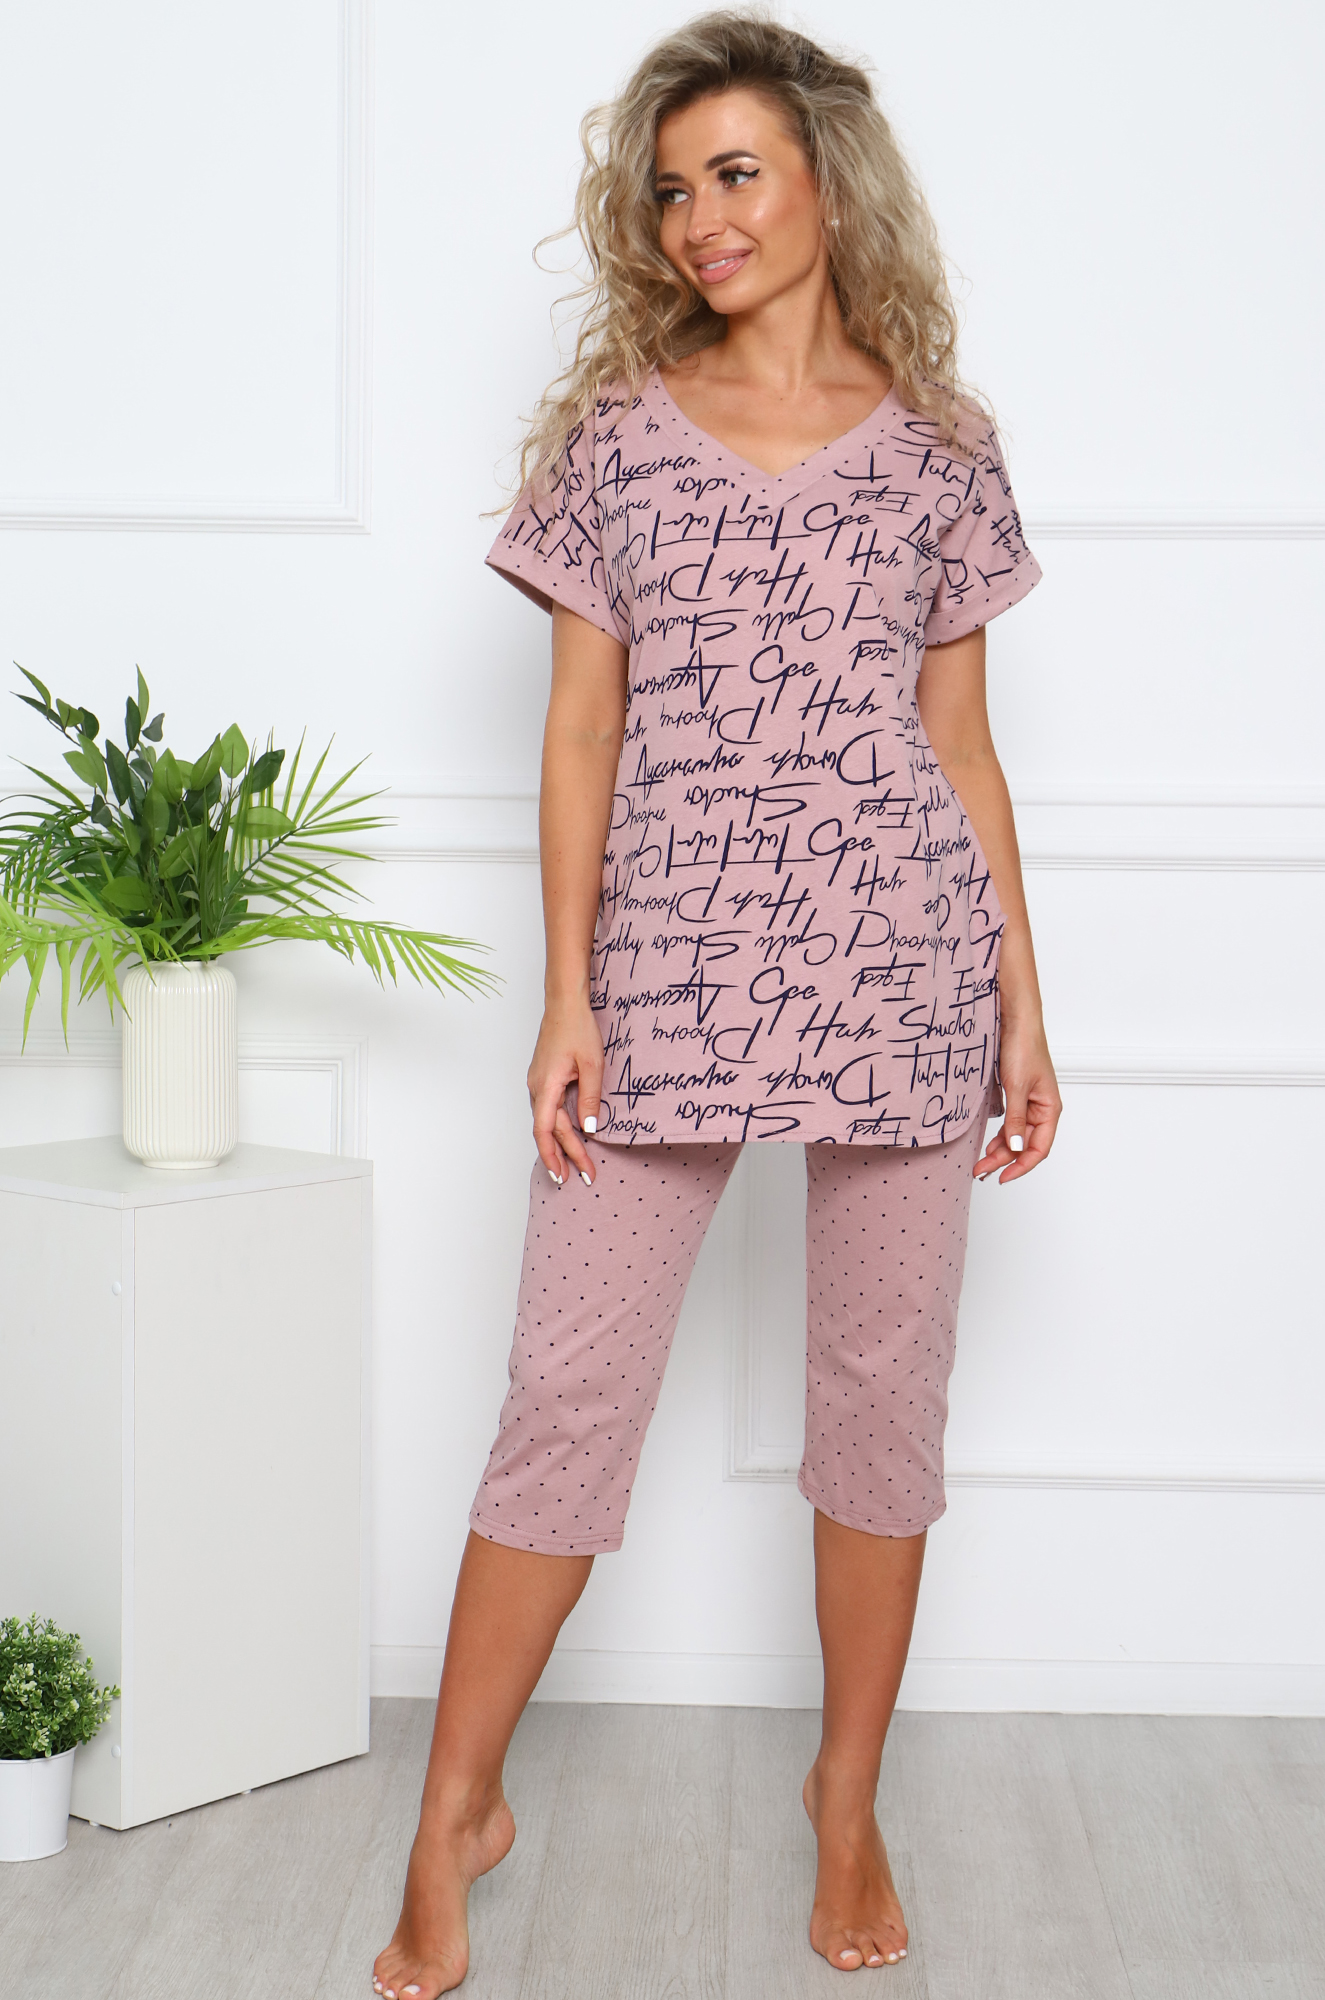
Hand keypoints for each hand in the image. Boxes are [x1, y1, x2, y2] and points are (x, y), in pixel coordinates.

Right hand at [527, 997, 602, 1188]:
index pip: (545, 1131)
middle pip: (549, 1130)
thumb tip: (588, 1127)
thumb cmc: (578, 1029)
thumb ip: (589, 1097)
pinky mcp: (543, 1079)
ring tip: (574, 1164)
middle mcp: (536, 1088)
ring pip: (547, 1121)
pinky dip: (557, 1127)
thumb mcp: (592, 1065)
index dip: (555, 1155)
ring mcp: (537, 1083)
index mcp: (546, 1086)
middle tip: (582, 1176)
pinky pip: (547, 1110)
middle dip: (565, 1155)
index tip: (566, 1175)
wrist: (564, 1004)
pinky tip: (567, 1136)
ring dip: (560, 1143)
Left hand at [975, 1017, 1061, 1184]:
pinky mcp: (1017, 1095)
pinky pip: (1011, 1123)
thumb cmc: (1023, 1048)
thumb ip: (1016, 1120)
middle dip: (1005, 1160)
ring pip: (1016, 1136)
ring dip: (1000, 1150)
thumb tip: (1015, 1147)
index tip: (1001, 1177)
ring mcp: (1030, 1103)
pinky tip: (989, 1143)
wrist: (1015, 1021)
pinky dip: (1000, 1135)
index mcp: (1050, 1109)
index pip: (1039, 1149)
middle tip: (981, 1170)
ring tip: (981, 1161)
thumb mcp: (1017, 1087)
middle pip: (1026, 1145)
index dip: (1021, 1166)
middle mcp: (1042, 1109)